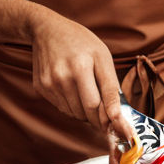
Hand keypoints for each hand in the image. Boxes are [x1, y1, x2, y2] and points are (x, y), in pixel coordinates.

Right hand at [29, 14, 133, 163]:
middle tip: (109, 118)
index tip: (122, 134)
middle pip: (85, 112)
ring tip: (88, 92)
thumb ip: (110, 85)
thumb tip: (116, 114)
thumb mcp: (102, 56)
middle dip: (100, 118)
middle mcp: (62, 77)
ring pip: (74, 113)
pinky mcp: (40, 87)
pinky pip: (62, 107)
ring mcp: (49, 83)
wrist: (47, 29)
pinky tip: (74, 89)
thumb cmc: (80, 41)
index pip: (96, 105)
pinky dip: (72, 106)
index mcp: (80, 66)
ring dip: (86, 112)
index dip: (110, 122)